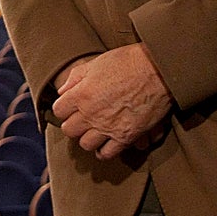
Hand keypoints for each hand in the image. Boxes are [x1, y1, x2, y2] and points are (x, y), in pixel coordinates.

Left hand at [51, 43, 172, 159]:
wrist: (158, 70)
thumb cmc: (127, 61)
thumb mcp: (96, 63)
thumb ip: (75, 77)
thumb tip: (62, 91)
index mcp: (81, 94)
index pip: (58, 110)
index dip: (64, 107)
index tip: (71, 106)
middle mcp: (91, 113)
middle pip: (69, 130)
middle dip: (73, 124)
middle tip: (82, 119)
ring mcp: (108, 127)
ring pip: (85, 144)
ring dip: (87, 138)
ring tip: (94, 131)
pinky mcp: (126, 136)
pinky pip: (107, 153)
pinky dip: (103, 151)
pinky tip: (105, 144)